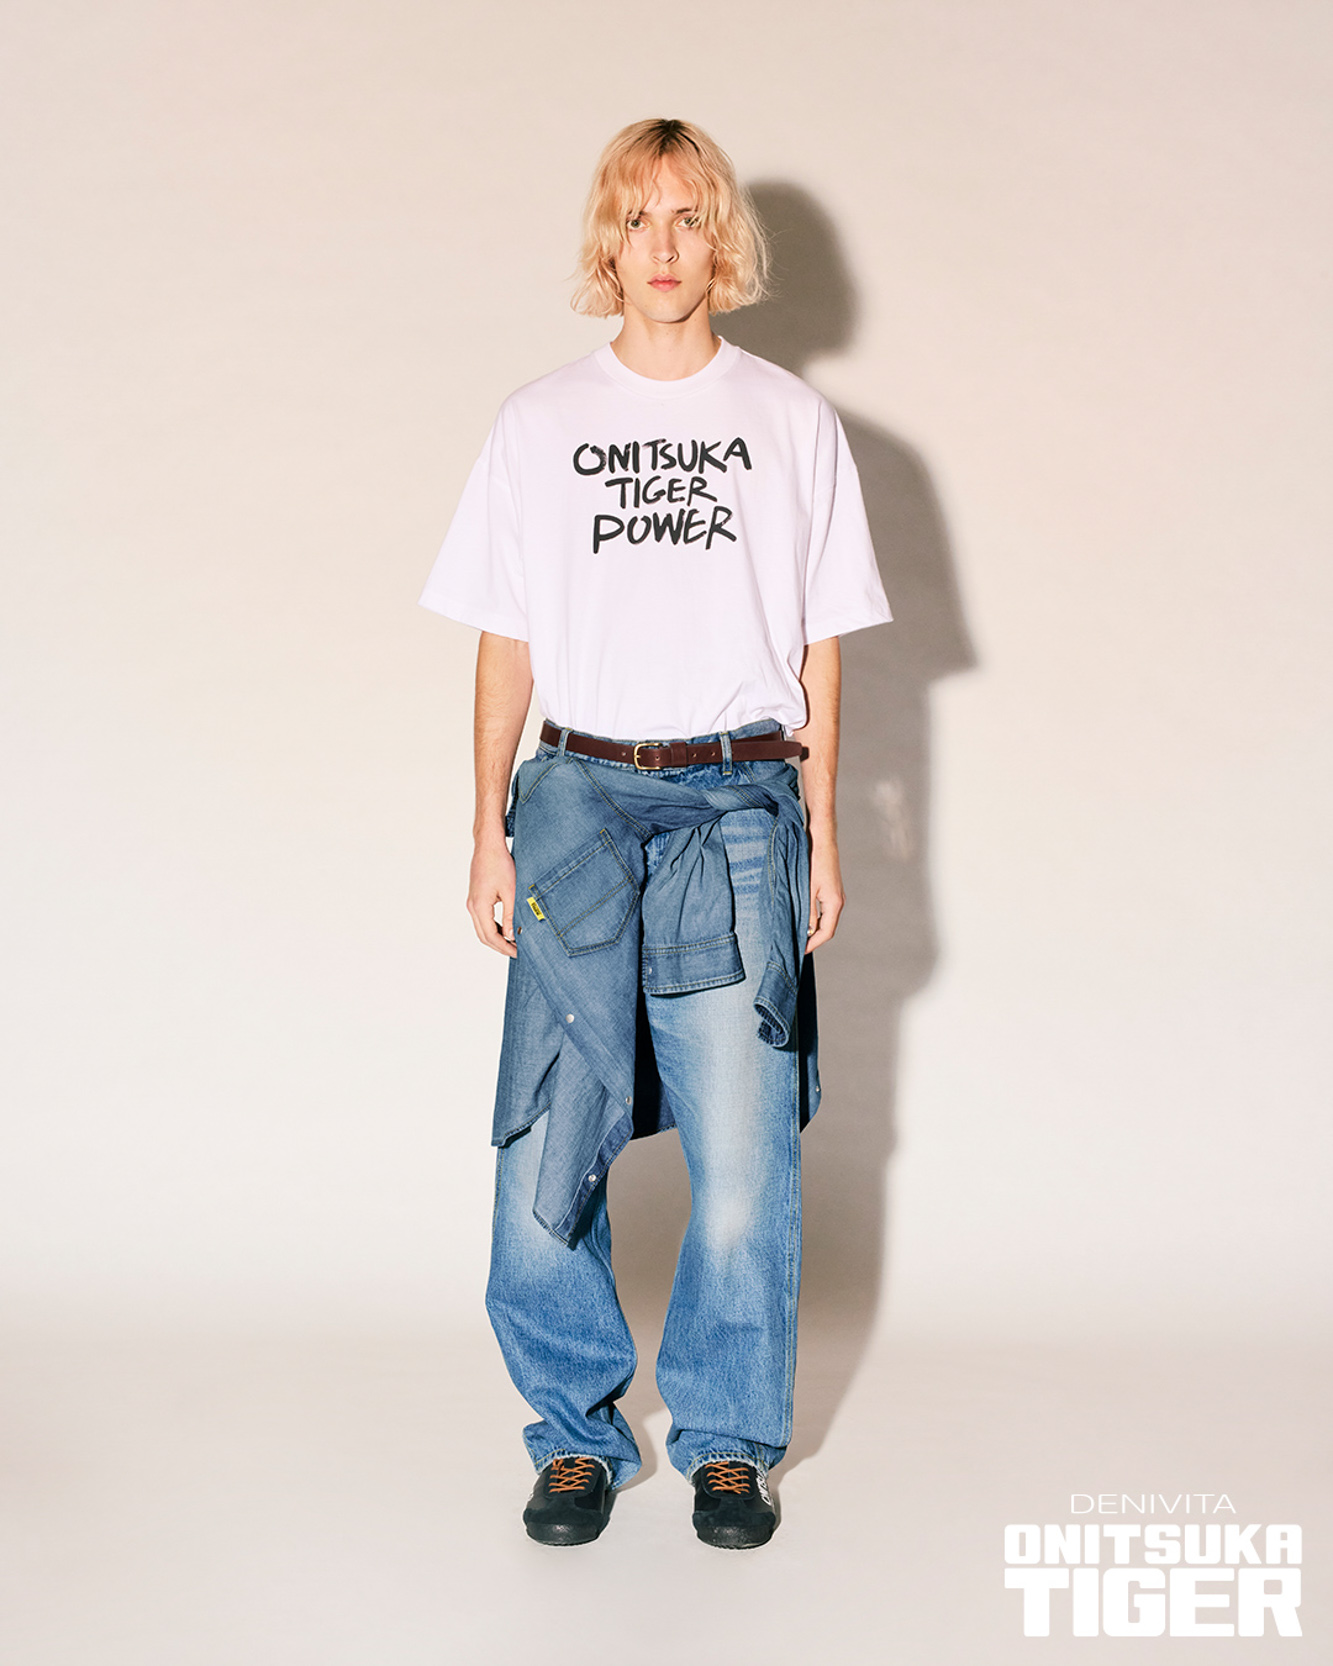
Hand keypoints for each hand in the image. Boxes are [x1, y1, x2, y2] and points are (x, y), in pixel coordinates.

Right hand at [468, 838, 517, 956]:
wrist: (488, 846)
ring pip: (482, 929)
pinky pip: (482, 919)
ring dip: (497, 938)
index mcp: (479, 906)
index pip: (491, 936)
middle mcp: (472, 906)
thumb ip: (511, 915)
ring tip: (514, 942)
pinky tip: (507, 929)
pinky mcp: (475, 898)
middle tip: (517, 952)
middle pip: (484, 936)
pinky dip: (494, 928)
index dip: (505, 947)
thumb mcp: (511, 891)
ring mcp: (472, 902)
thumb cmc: (500, 864)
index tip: (518, 952)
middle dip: (500, 946)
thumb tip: (513, 935)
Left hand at [805, 831, 843, 951]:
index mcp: (835, 903)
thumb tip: (808, 932)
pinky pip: (824, 910)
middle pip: (828, 928)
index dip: (813, 944)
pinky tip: (803, 918)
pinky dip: (815, 918)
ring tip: (798, 934)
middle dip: (813, 939)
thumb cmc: (814, 862)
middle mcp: (838, 901)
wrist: (821, 840)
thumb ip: (808, 912)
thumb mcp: (807, 889)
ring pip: (826, 919)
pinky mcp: (830, 890)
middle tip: (797, 946)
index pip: (827, 932)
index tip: (800, 950)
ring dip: (813, 929)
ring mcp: (836, 896)